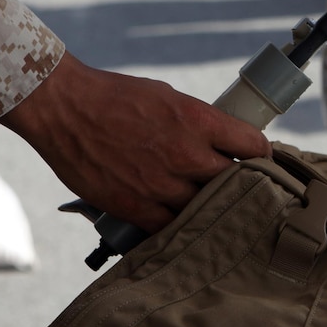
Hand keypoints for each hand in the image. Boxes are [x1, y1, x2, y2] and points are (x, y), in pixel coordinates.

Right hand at [0, 51, 271, 233]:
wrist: (63, 107)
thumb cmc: (116, 97)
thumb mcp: (168, 97)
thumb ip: (199, 122)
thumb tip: (224, 141)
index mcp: (197, 120)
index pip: (253, 145)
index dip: (263, 155)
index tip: (263, 161)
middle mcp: (184, 154)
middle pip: (236, 183)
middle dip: (244, 185)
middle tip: (245, 189)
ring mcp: (160, 185)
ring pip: (206, 210)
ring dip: (212, 210)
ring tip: (215, 210)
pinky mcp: (134, 206)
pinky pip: (170, 229)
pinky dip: (179, 228)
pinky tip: (184, 225)